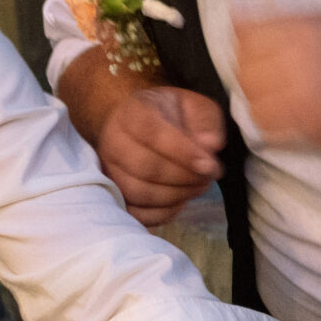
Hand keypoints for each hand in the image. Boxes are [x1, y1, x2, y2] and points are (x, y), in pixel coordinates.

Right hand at [96, 86, 226, 223]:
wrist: (146, 124)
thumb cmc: (173, 115)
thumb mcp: (196, 106)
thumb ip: (205, 121)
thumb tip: (210, 145)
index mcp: (131, 113)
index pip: (151, 132)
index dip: (182, 151)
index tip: (210, 164)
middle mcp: (112, 141)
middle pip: (143, 167)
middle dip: (183, 177)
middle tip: (208, 176)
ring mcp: (109, 170)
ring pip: (138, 193)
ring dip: (176, 195)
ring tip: (198, 186)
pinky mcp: (115, 194)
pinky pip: (136, 213)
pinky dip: (163, 213)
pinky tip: (181, 200)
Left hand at [233, 12, 320, 164]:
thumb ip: (291, 22)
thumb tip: (238, 15)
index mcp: (312, 23)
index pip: (247, 28)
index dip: (244, 43)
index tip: (255, 55)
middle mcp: (304, 49)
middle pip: (244, 61)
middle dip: (250, 74)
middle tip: (270, 84)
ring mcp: (304, 84)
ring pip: (250, 92)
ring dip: (259, 99)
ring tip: (280, 103)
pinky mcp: (307, 118)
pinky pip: (263, 120)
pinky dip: (269, 123)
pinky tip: (288, 120)